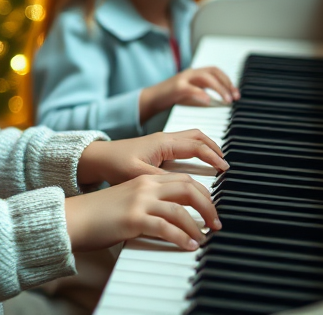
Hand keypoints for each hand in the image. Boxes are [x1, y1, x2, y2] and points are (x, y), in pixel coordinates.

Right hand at [64, 173, 219, 251]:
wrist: (72, 217)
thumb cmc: (97, 213)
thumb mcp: (127, 200)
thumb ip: (149, 202)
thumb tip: (172, 218)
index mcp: (145, 179)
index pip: (184, 179)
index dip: (203, 193)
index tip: (211, 208)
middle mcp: (145, 186)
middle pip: (189, 188)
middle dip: (208, 205)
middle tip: (216, 222)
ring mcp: (139, 202)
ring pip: (181, 208)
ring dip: (198, 224)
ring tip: (205, 237)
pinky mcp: (133, 219)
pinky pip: (166, 227)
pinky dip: (182, 237)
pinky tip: (189, 245)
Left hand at [77, 130, 227, 186]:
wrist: (96, 158)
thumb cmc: (114, 164)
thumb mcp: (138, 175)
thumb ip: (161, 179)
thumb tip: (183, 186)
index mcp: (163, 142)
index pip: (195, 146)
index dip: (212, 156)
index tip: (224, 168)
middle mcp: (164, 139)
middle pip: (197, 136)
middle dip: (214, 147)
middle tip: (225, 163)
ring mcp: (161, 142)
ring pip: (191, 138)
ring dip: (206, 147)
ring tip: (217, 161)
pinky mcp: (157, 149)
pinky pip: (183, 144)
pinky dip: (196, 150)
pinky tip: (197, 163)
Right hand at [139, 67, 239, 120]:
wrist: (153, 98)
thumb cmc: (173, 97)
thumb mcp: (193, 96)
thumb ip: (207, 96)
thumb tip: (224, 102)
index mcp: (196, 73)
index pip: (217, 71)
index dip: (228, 81)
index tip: (236, 94)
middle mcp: (191, 72)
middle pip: (214, 72)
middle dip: (227, 84)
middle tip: (235, 97)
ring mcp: (184, 78)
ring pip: (206, 78)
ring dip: (219, 89)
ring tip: (226, 100)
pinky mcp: (177, 87)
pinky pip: (192, 88)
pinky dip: (202, 94)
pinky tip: (208, 101)